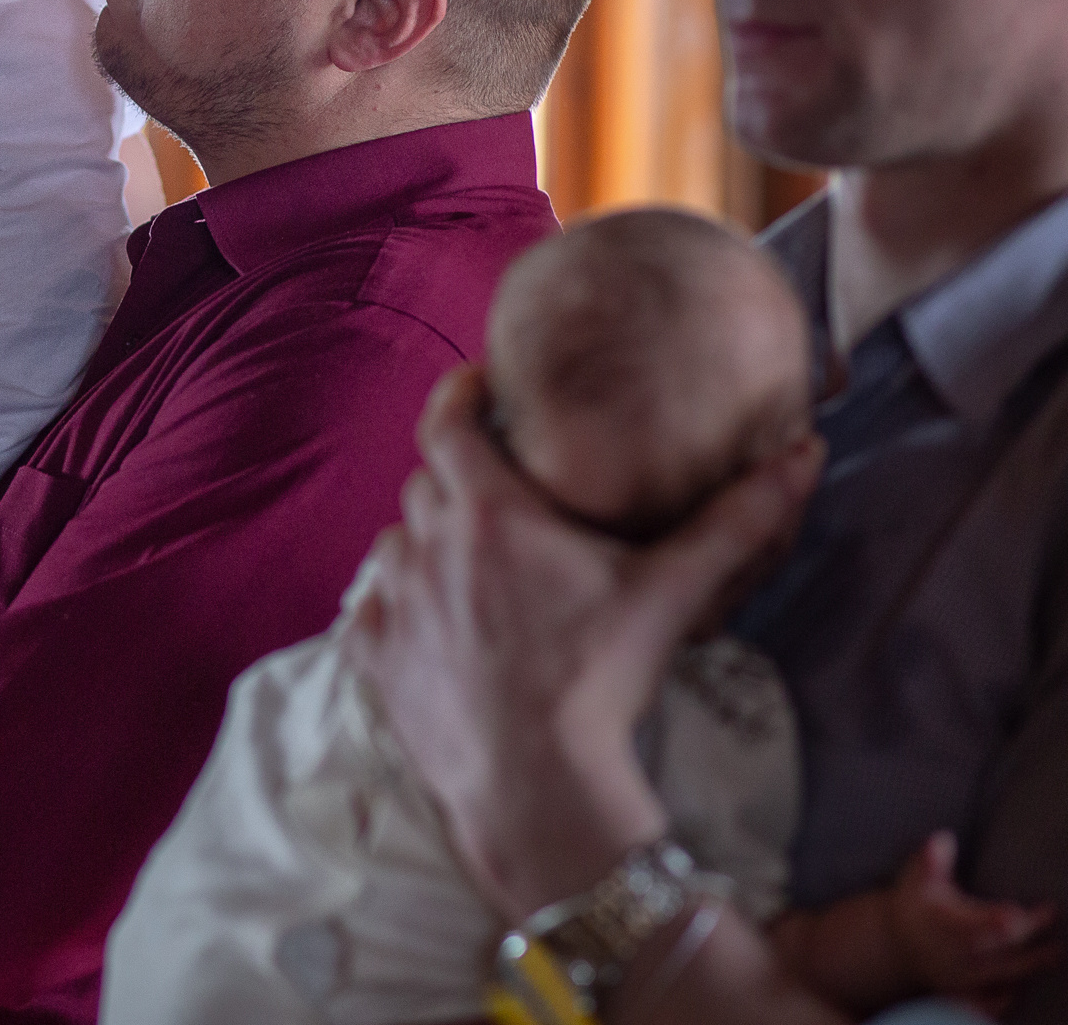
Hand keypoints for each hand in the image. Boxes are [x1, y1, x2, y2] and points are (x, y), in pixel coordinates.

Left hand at [347, 365, 822, 920]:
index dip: (459, 394)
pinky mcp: (375, 657)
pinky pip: (371, 609)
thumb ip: (736, 519)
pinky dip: (396, 607)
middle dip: (458, 479)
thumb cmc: (601, 680)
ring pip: (398, 543)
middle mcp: (426, 545)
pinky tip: (434, 623)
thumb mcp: (673, 592)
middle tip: (502, 496)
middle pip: (428, 482)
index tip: (480, 389)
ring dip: (428, 545)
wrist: (536, 784)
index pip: (447, 419)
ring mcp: (394, 602)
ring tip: (474, 567)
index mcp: (489, 513)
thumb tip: (803, 453)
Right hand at [890, 831, 1059, 1010]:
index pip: (971, 923)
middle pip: (991, 948)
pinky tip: (1021, 987)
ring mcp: (955, 977)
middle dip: (1022, 937)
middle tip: (1049, 916)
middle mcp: (948, 953)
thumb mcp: (916, 878)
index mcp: (939, 923)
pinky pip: (984, 1000)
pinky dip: (1003, 997)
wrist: (897, 943)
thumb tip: (942, 839)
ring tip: (1054, 952)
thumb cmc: (916, 903)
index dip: (992, 919)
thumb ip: (930, 861)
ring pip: (996, 974)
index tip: (1015, 912)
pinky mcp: (961, 994)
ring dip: (1027, 965)